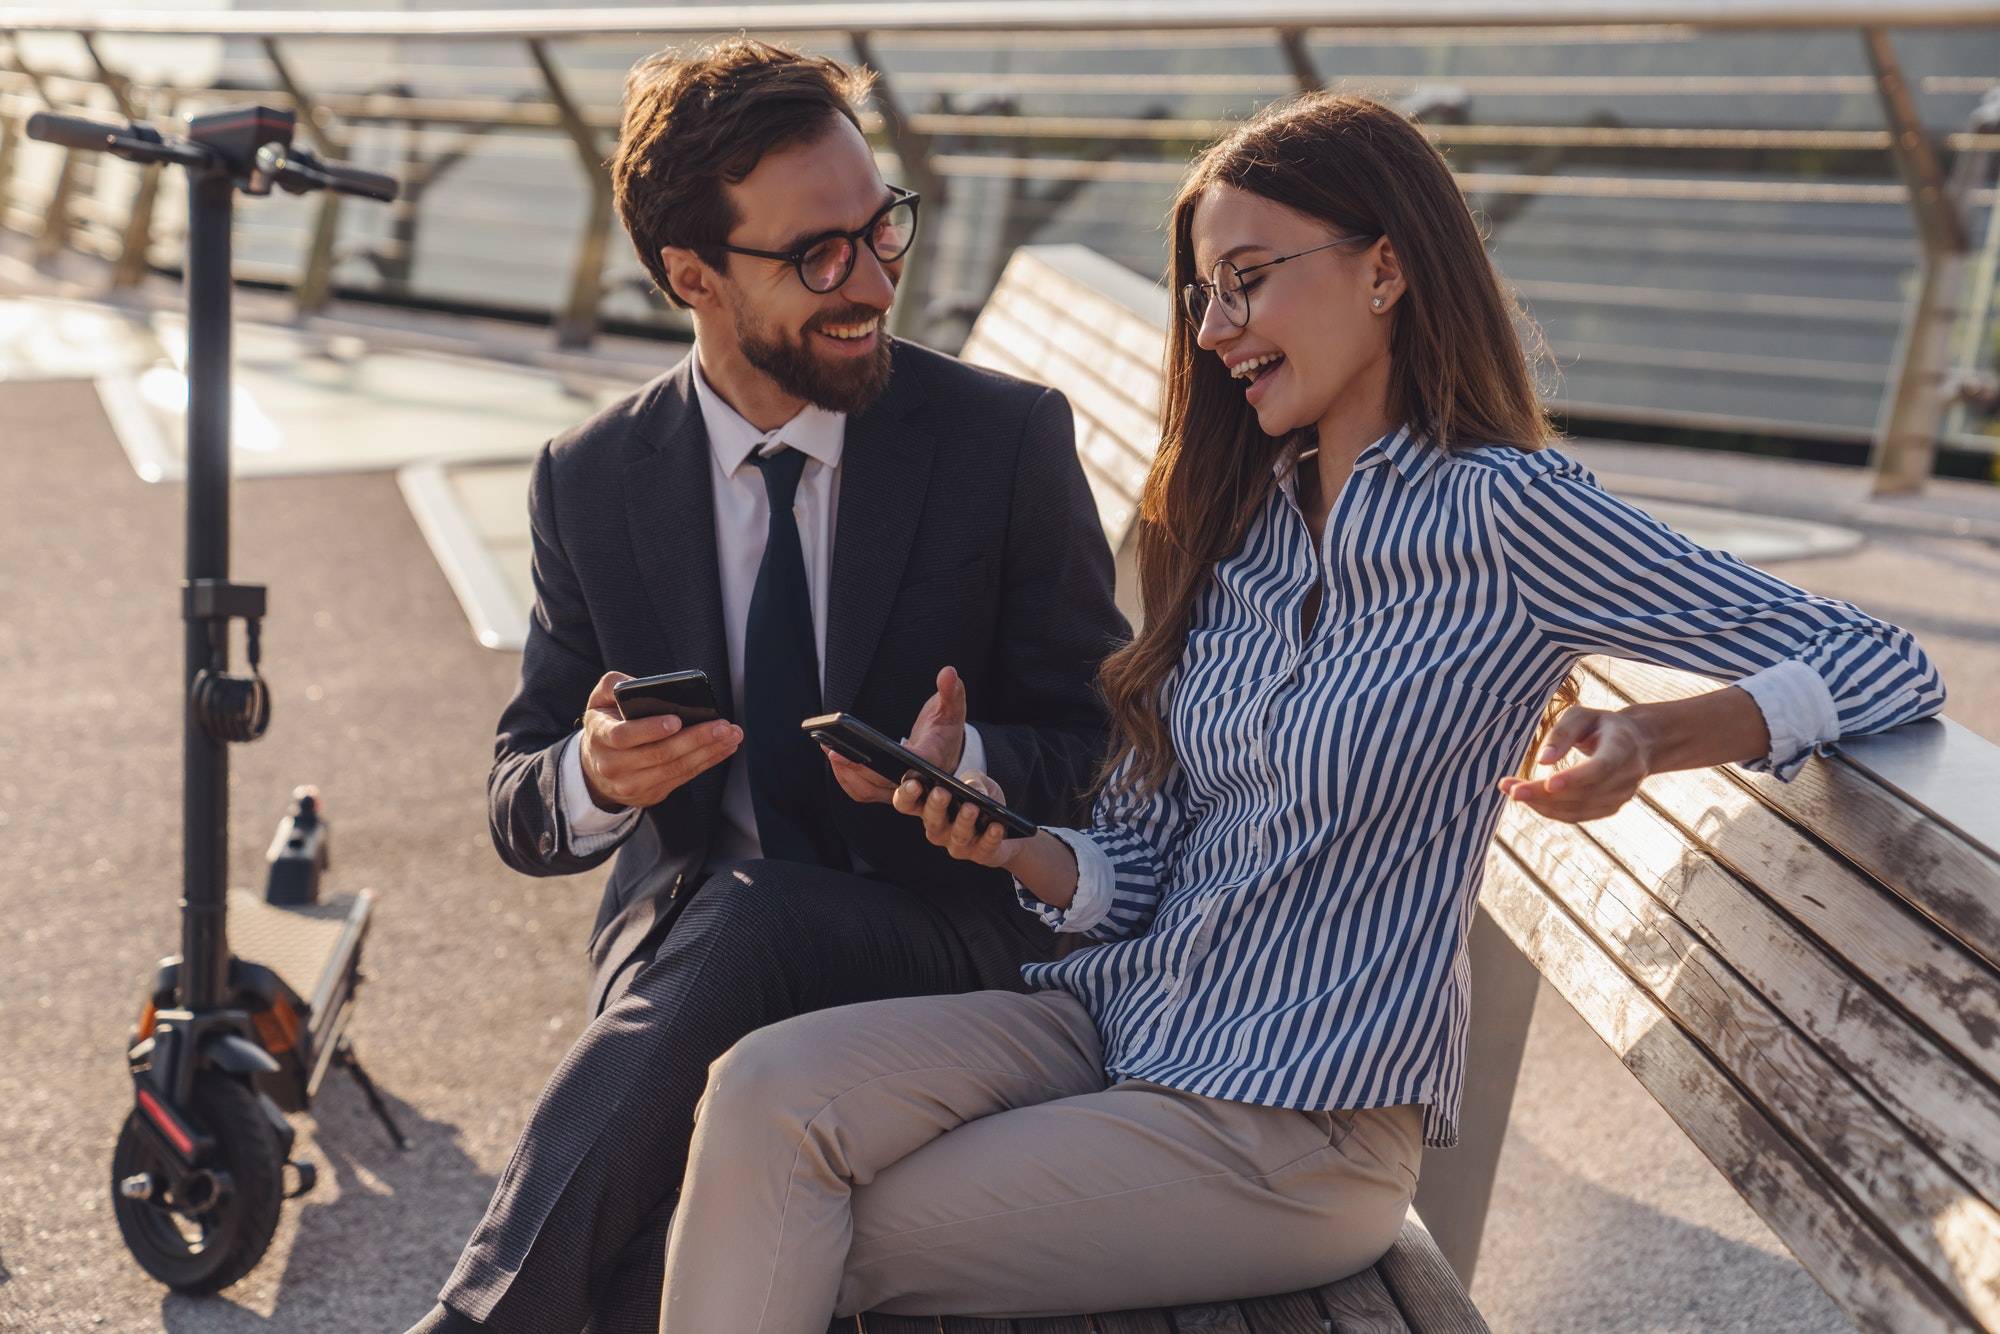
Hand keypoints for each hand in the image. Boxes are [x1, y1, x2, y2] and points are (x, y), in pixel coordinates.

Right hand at [578, 671, 741, 811]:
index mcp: (600, 737)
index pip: (624, 736)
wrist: (596, 768)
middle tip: (722, 726)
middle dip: (695, 739)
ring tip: (731, 735)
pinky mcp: (651, 794)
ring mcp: (632, 784)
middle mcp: (614, 765)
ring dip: (708, 751)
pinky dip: (707, 762)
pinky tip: (724, 748)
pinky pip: (683, 778)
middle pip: (660, 754)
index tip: (676, 720)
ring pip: (676, 768)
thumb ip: (612, 685)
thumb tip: (636, 683)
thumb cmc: (605, 725)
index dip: (651, 729)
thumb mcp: (598, 701)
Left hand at [823, 664, 968, 804]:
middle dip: (859, 769)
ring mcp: (898, 789)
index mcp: (933, 758)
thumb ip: (951, 691)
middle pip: (885, 783)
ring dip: (846, 773)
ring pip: (869, 790)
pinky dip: (846, 778)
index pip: (916, 761)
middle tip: (837, 752)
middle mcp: (916, 781)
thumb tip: (948, 672)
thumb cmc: (945, 728)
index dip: (895, 758)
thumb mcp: (952, 707)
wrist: (943, 751)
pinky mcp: (884, 790)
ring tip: (829, 749)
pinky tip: (833, 756)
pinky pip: (862, 791)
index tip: (873, 749)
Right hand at [891, 770, 1023, 869]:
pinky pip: (984, 848)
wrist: (1010, 827)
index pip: (907, 804)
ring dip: (964, 821)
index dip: (906, 795)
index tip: (913, 783)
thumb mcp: (979, 782)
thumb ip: (974, 779)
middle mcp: (939, 829)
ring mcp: (958, 845)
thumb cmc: (983, 801)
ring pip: (957, 836)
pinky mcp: (981, 855)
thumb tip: (971, 786)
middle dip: (936, 806)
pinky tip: (996, 826)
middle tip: (941, 792)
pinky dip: (991, 837)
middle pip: (931, 821)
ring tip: (971, 807)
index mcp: (930, 807)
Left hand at [1497, 704, 1651, 823]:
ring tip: (1511, 789)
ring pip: (1578, 809)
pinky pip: (1577, 816)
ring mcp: (1621, 796)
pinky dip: (1550, 810)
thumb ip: (1562, 733)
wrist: (1635, 742)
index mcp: (1623, 747)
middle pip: (1584, 792)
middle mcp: (1627, 775)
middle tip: (1511, 788)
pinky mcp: (1610, 808)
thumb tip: (1543, 761)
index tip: (1547, 783)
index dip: (1576, 778)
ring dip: (1541, 804)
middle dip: (1544, 794)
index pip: (1601, 768)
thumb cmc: (1600, 725)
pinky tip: (1529, 798)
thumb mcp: (1582, 716)